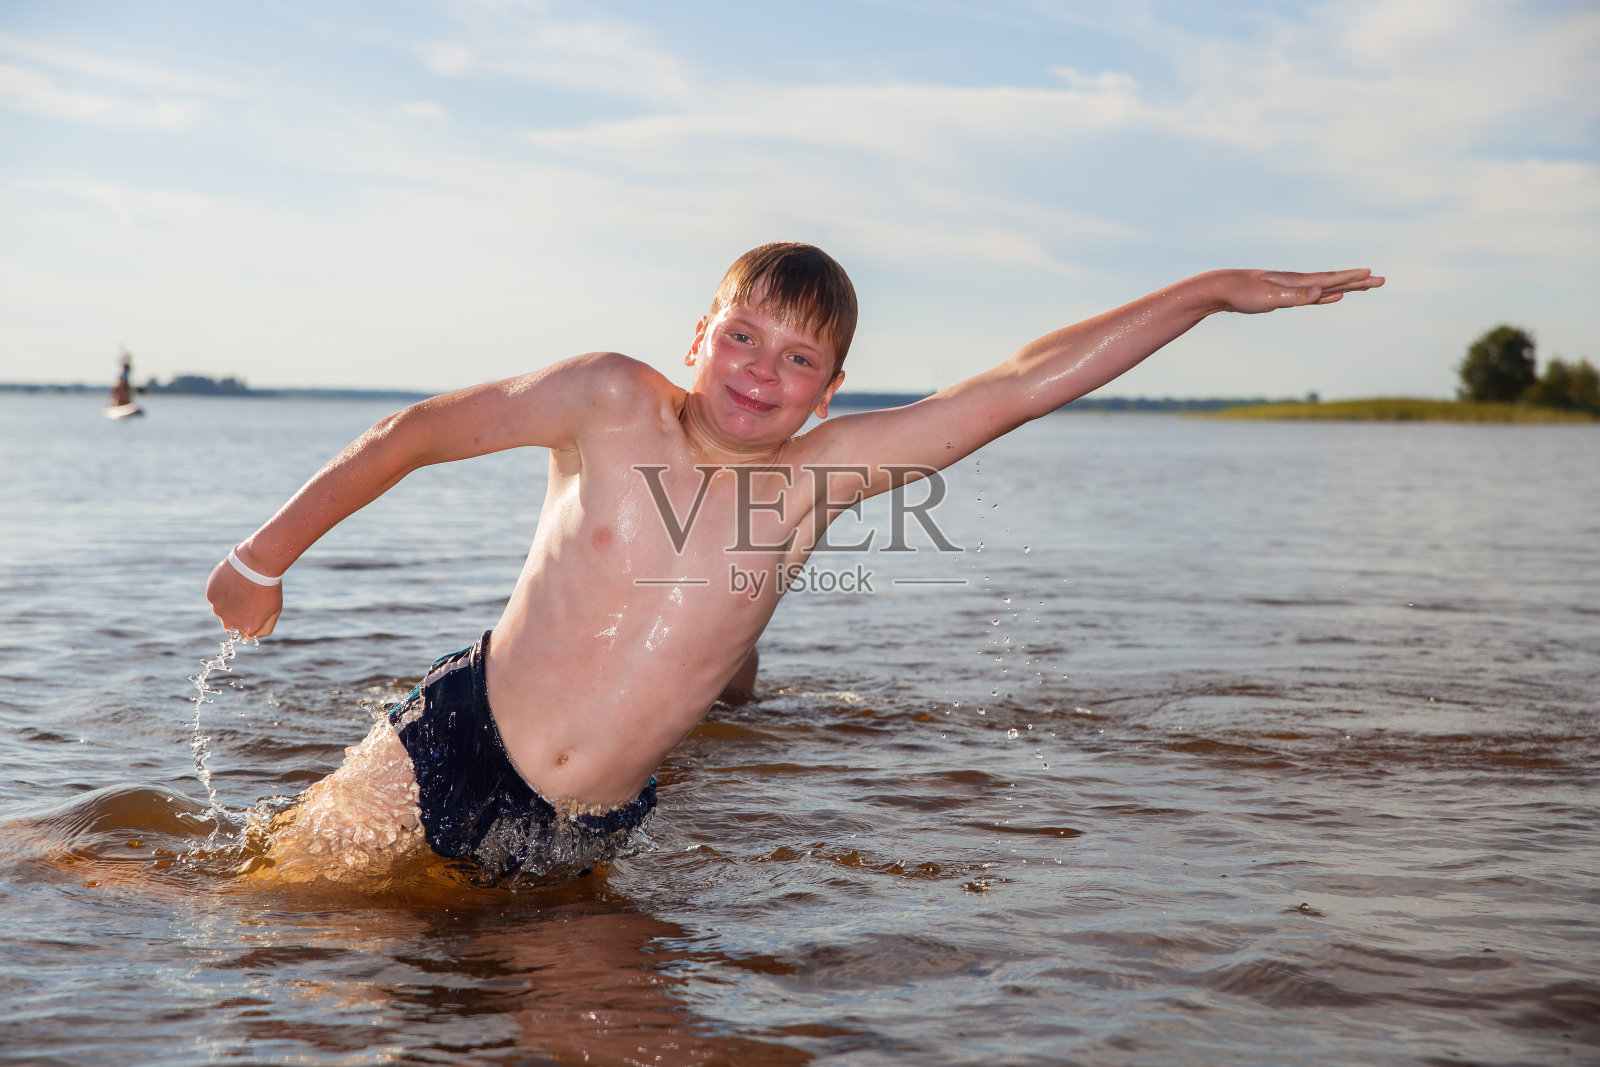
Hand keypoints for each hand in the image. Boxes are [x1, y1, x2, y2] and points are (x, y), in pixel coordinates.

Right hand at [206, 556, 282, 638]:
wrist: (257, 565)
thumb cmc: (269, 587)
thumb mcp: (274, 611)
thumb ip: (263, 629)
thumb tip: (249, 638)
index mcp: (247, 628)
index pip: (243, 632)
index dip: (249, 617)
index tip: (254, 605)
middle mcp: (230, 623)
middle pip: (230, 623)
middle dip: (237, 612)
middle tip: (247, 595)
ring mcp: (219, 609)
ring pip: (221, 609)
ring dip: (228, 602)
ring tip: (240, 586)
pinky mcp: (211, 596)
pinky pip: (215, 597)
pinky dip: (221, 591)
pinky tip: (232, 581)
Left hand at [1210, 268, 1384, 314]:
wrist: (1219, 289)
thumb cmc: (1242, 294)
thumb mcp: (1270, 298)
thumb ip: (1297, 296)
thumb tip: (1323, 292)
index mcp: (1297, 281)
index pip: (1332, 279)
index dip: (1353, 278)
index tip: (1373, 275)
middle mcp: (1297, 282)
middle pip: (1334, 281)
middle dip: (1358, 282)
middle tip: (1380, 280)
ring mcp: (1290, 288)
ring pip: (1324, 288)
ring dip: (1345, 286)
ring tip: (1362, 285)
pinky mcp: (1281, 296)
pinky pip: (1311, 296)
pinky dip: (1324, 296)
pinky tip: (1331, 297)